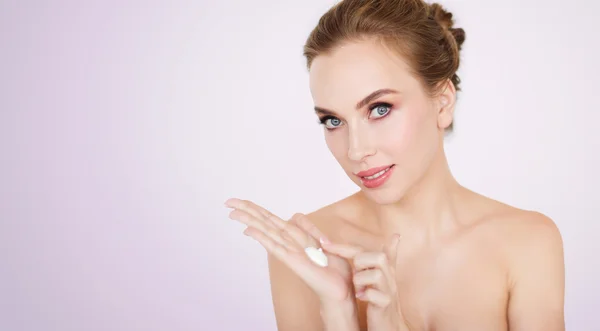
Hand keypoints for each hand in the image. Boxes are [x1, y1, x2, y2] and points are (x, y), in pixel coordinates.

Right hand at [225, 198, 354, 301]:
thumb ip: (310, 229)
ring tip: (232, 212)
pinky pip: (275, 247)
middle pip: (265, 222)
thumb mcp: (325, 242)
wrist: (341, 291)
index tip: (240, 202)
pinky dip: (262, 238)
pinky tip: (249, 230)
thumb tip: (295, 216)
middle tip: (228, 202)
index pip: (272, 219)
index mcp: (296, 237)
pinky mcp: (293, 261)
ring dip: (250, 221)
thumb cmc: (334, 271)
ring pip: (266, 231)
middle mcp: (288, 243)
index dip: (257, 210)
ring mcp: (289, 252)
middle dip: (247, 211)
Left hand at [323, 234, 408, 330]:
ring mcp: (389, 291)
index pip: (365, 250)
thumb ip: (383, 258)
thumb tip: (394, 236)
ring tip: (358, 289)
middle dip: (360, 262)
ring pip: (377, 274)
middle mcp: (389, 278)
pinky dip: (366, 295)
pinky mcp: (385, 305)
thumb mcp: (380, 278)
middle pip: (379, 257)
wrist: (390, 326)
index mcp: (385, 269)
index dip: (344, 247)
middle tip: (354, 274)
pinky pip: (376, 295)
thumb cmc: (381, 300)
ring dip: (361, 279)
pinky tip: (361, 297)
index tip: (325, 245)